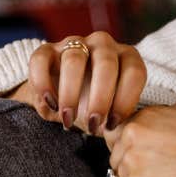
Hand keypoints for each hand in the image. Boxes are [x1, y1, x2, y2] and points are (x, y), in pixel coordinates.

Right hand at [8, 32, 145, 135]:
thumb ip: (119, 117)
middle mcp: (103, 44)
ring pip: (74, 60)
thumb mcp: (112, 111)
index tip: (113, 124)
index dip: (125, 100)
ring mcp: (74, 44)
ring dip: (71, 93)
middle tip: (93, 124)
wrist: (65, 98)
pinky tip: (51, 104)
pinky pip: (41, 60)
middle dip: (100, 98)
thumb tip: (122, 132)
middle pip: (106, 64)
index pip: (134, 72)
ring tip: (69, 119)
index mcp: (126, 56)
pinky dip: (44, 84)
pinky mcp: (46, 50)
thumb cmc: (96, 105)